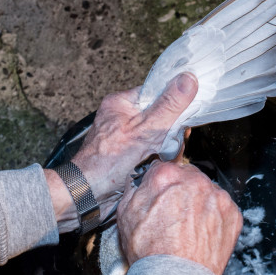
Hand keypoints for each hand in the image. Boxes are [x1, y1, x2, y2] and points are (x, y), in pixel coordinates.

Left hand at [45, 73, 197, 231]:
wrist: (88, 195)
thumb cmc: (106, 162)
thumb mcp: (144, 130)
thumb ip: (168, 106)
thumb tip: (187, 80)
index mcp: (121, 103)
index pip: (157, 93)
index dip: (173, 105)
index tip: (182, 117)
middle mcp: (122, 119)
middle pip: (162, 118)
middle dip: (169, 134)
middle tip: (165, 145)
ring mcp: (126, 139)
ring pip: (160, 138)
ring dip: (165, 151)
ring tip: (156, 160)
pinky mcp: (129, 156)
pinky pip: (153, 154)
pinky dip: (157, 162)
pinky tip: (153, 168)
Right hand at [116, 161, 241, 274]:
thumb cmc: (150, 252)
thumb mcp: (125, 215)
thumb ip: (135, 190)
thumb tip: (141, 183)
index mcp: (166, 176)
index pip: (163, 168)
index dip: (160, 184)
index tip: (160, 195)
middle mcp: (195, 181)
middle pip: (188, 176)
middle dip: (181, 191)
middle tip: (174, 214)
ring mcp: (217, 197)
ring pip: (207, 191)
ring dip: (199, 203)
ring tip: (188, 227)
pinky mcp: (232, 214)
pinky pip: (222, 208)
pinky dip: (214, 217)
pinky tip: (201, 233)